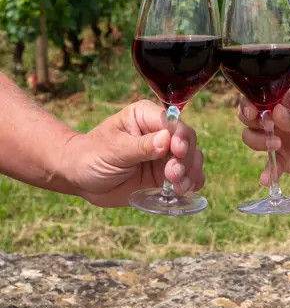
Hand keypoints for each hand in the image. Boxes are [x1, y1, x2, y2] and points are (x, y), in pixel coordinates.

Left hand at [65, 100, 204, 206]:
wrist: (80, 176)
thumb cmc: (92, 155)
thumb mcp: (114, 150)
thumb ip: (141, 146)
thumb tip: (167, 139)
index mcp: (145, 116)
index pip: (172, 122)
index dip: (180, 137)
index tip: (178, 152)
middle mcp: (159, 131)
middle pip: (187, 140)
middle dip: (185, 159)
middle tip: (172, 176)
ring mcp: (164, 153)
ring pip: (191, 158)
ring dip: (190, 173)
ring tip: (177, 188)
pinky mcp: (165, 173)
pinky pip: (187, 175)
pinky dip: (191, 183)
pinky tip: (185, 191)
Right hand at [238, 88, 289, 186]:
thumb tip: (274, 112)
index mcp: (288, 101)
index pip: (261, 97)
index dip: (251, 103)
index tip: (254, 113)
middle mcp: (278, 118)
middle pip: (250, 116)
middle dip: (251, 122)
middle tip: (266, 128)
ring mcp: (279, 139)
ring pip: (253, 138)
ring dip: (258, 142)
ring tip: (277, 146)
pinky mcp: (284, 160)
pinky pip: (269, 165)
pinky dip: (267, 171)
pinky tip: (267, 178)